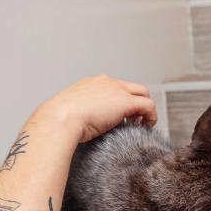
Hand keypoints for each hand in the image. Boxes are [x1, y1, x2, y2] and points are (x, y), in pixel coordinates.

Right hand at [30, 75, 157, 143]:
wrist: (60, 119)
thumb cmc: (59, 121)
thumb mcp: (70, 113)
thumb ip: (78, 115)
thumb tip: (77, 127)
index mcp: (91, 83)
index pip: (114, 87)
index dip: (120, 101)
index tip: (119, 118)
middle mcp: (106, 82)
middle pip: (132, 87)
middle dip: (136, 102)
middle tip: (134, 120)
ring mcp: (117, 90)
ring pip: (143, 93)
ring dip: (145, 109)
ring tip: (141, 125)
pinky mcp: (126, 102)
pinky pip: (148, 105)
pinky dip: (151, 116)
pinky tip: (147, 126)